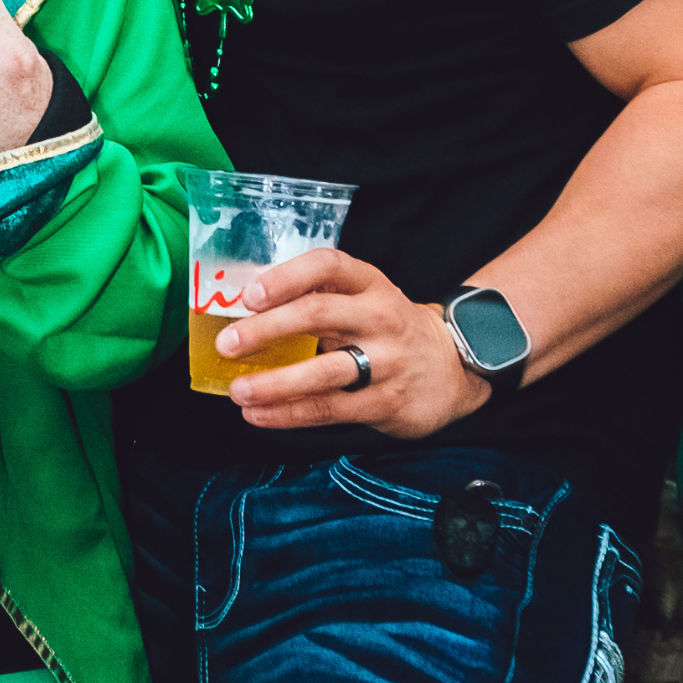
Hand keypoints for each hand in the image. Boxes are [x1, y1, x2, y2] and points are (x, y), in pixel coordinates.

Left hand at [217, 249, 491, 437]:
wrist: (455, 367)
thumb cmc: (388, 328)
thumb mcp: (365, 300)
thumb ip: (319, 300)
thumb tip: (244, 312)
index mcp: (370, 284)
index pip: (327, 267)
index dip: (286, 277)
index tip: (250, 294)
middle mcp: (380, 317)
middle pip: (318, 316)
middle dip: (266, 329)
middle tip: (227, 343)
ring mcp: (386, 362)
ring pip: (323, 372)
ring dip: (274, 383)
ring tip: (237, 390)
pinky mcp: (386, 402)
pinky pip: (330, 409)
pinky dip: (289, 414)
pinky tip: (260, 415)